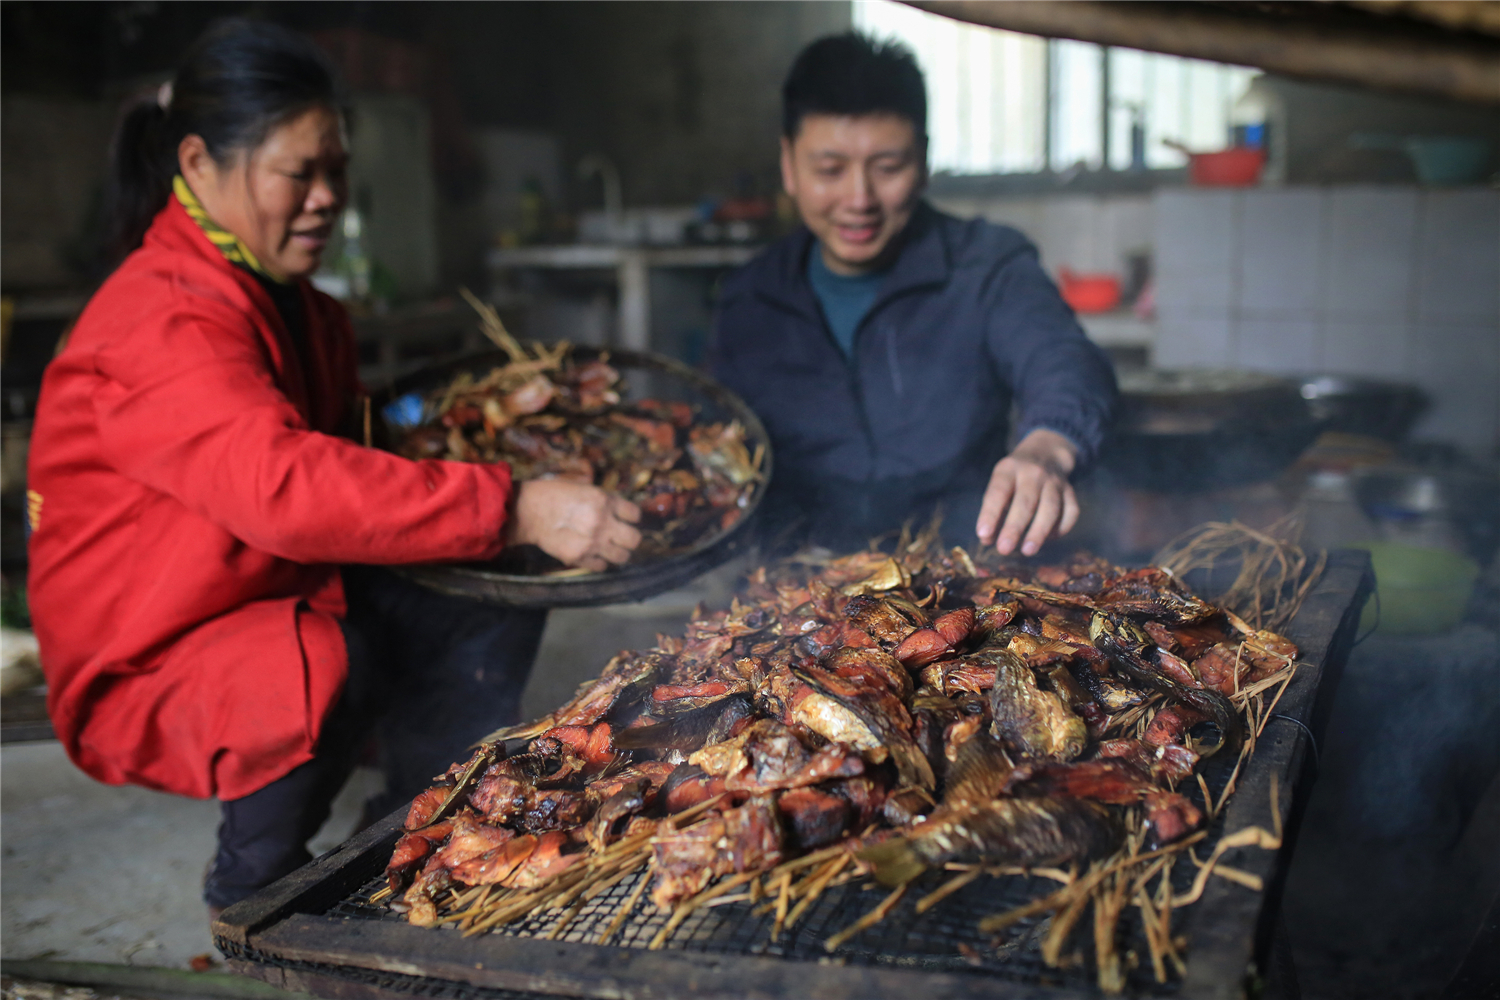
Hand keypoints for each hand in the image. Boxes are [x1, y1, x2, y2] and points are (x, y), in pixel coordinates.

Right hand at [506, 479, 641, 571]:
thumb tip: (619, 510)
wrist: (528, 511)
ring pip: (622, 556)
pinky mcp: (579, 557)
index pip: (635, 514)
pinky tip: (594, 554)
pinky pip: (602, 566)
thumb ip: (604, 500)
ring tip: (610, 548)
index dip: (632, 517)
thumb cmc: (553, 494)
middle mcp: (602, 522)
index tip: (627, 519)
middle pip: (634, 539)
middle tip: (623, 537)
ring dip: (619, 553)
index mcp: (604, 501)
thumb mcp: (583, 487)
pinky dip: (600, 562)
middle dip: (631, 538)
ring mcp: (591, 542)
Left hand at [975, 429, 1079, 556]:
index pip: (999, 491)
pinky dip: (1061, 528)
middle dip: (1014, 527)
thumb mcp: (999, 484)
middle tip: (1004, 549)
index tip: (983, 534)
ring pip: (1050, 508)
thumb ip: (992, 511)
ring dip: (1039, 532)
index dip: (990, 513)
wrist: (1046, 453)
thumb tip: (988, 540)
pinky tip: (1048, 540)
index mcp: (1009, 469)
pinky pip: (1070, 512)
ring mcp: (1055, 481)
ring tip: (1027, 551)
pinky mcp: (1070, 491)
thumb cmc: (1014, 478)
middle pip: (1026, 502)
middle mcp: (1033, 472)